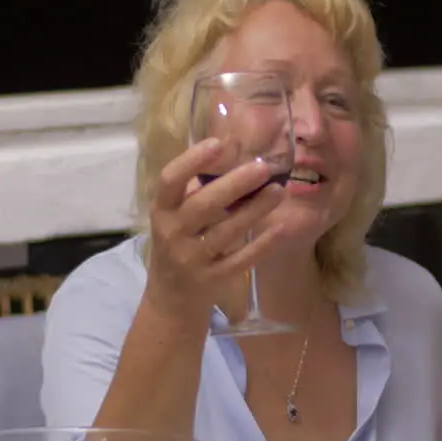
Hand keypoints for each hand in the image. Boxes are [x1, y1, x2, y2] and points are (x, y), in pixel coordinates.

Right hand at [144, 138, 285, 315]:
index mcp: (162, 210)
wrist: (171, 297)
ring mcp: (192, 259)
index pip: (170, 181)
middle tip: (262, 168)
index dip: (192, 160)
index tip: (218, 143)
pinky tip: (279, 228)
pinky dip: (261, 245)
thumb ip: (196, 190)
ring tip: (278, 191)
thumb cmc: (178, 242)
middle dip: (234, 185)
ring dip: (254, 211)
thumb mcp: (175, 215)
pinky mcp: (212, 279)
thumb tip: (235, 153)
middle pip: (203, 206)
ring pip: (226, 232)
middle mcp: (173, 234)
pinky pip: (240, 260)